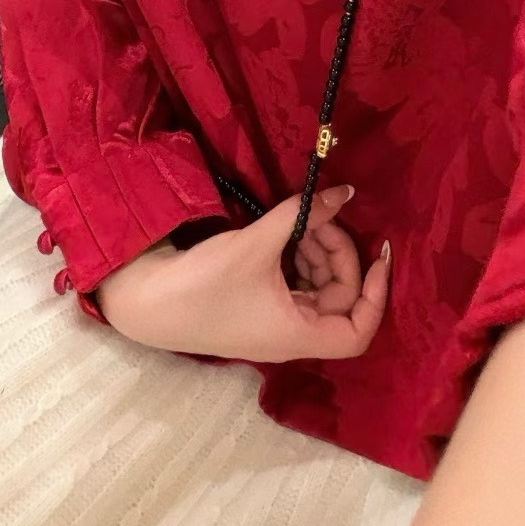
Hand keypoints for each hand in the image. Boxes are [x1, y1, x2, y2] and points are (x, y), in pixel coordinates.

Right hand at [94, 183, 391, 361]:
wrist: (147, 301)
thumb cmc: (204, 284)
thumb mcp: (256, 244)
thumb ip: (302, 215)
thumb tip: (345, 191)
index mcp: (298, 334)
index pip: (359, 332)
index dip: (376, 294)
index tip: (377, 254)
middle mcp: (291, 334)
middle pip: (340, 300)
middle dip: (338, 255)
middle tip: (318, 217)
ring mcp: (274, 321)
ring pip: (318, 289)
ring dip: (318, 252)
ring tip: (301, 220)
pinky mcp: (257, 306)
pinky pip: (295, 284)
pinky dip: (299, 257)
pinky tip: (288, 231)